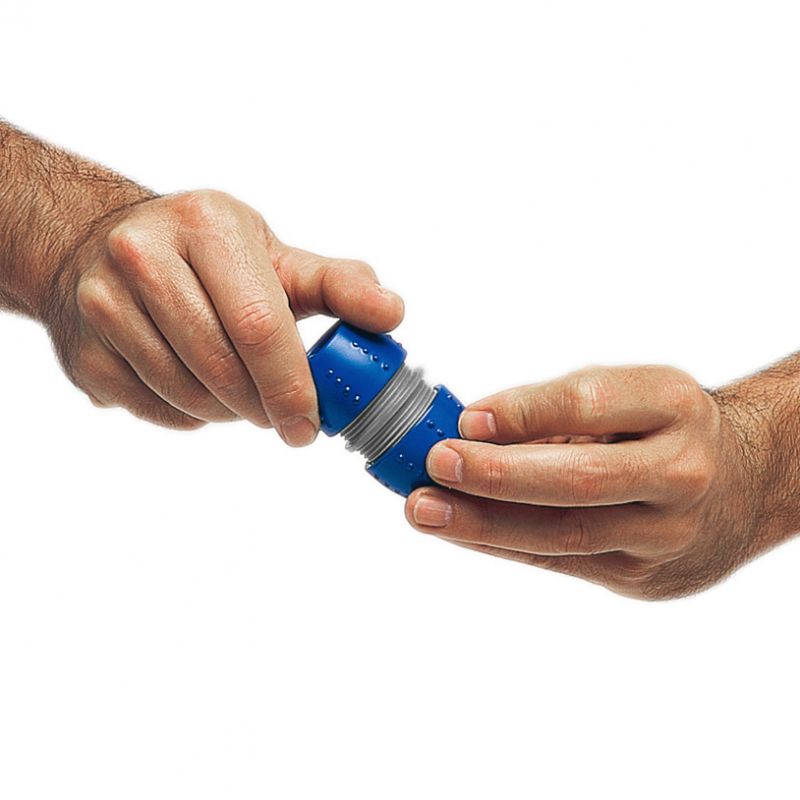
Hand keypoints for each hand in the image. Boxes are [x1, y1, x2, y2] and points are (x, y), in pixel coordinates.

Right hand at [44, 190, 402, 439]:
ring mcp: (102, 307)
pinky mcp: (84, 355)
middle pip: (222, 367)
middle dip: (265, 407)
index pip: (260, 324)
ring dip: (231, 412)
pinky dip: (193, 416)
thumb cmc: (207, 256)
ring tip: (245, 396)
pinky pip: (156, 411)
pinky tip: (202, 390)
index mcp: (205, 226)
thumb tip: (391, 314)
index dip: (292, 384)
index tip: (312, 424)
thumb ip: (336, 284)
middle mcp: (142, 257)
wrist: (99, 247)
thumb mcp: (274, 256)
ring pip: (189, 396)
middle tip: (286, 419)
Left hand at [405, 365, 764, 599]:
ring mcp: (664, 533)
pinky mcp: (641, 576)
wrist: (738, 489)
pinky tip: (457, 531)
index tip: (466, 419)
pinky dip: (500, 544)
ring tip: (426, 510)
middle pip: (579, 479)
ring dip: (484, 523)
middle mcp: (679, 472)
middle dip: (498, 474)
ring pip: (564, 533)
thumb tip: (471, 431)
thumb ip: (557, 410)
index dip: (524, 412)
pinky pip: (559, 562)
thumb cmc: (663, 431)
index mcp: (674, 407)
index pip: (590, 404)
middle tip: (438, 464)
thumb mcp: (628, 397)